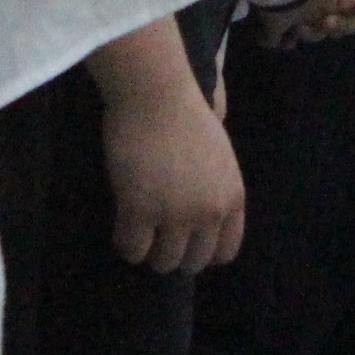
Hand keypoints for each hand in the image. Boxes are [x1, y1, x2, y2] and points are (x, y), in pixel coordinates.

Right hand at [95, 57, 245, 272]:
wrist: (155, 92)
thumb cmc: (183, 110)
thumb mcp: (219, 153)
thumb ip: (215, 184)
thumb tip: (203, 205)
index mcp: (232, 197)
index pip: (226, 251)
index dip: (203, 253)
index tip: (185, 245)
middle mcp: (209, 212)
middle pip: (193, 261)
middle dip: (174, 255)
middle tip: (155, 240)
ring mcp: (175, 214)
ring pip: (163, 261)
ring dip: (149, 253)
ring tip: (138, 234)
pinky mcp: (140, 210)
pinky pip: (132, 249)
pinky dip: (125, 245)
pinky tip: (121, 229)